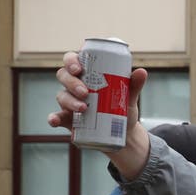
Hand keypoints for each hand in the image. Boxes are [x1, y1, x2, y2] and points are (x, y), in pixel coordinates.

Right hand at [49, 50, 152, 179]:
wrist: (123, 133)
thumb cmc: (122, 108)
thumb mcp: (129, 96)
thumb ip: (134, 85)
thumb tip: (142, 72)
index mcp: (86, 74)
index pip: (72, 61)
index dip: (71, 61)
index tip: (79, 68)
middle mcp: (74, 85)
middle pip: (63, 76)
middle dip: (72, 82)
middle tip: (85, 92)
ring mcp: (69, 101)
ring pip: (61, 95)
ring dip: (69, 101)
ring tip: (84, 108)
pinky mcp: (68, 119)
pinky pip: (56, 116)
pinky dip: (53, 118)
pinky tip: (54, 121)